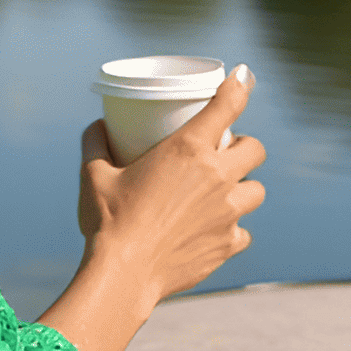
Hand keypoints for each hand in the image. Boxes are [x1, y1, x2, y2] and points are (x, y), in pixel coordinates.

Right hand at [76, 66, 265, 307]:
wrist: (123, 274)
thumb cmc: (107, 220)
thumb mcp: (93, 174)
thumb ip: (96, 143)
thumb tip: (98, 125)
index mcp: (187, 150)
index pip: (227, 105)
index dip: (240, 86)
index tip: (244, 76)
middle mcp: (217, 177)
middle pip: (256, 149)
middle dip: (245, 146)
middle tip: (224, 154)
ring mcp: (228, 213)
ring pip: (257, 191)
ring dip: (244, 188)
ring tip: (224, 193)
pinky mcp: (228, 244)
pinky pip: (243, 232)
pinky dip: (232, 229)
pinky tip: (213, 231)